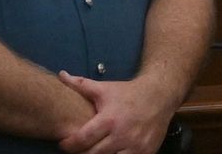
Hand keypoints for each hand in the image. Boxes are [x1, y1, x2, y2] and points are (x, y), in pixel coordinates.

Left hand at [55, 71, 173, 153]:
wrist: (159, 96)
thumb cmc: (128, 93)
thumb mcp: (105, 88)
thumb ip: (81, 85)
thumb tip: (61, 75)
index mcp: (109, 120)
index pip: (83, 139)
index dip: (69, 145)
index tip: (63, 144)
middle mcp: (122, 135)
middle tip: (76, 150)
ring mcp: (135, 147)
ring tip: (92, 151)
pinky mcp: (145, 153)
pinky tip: (109, 153)